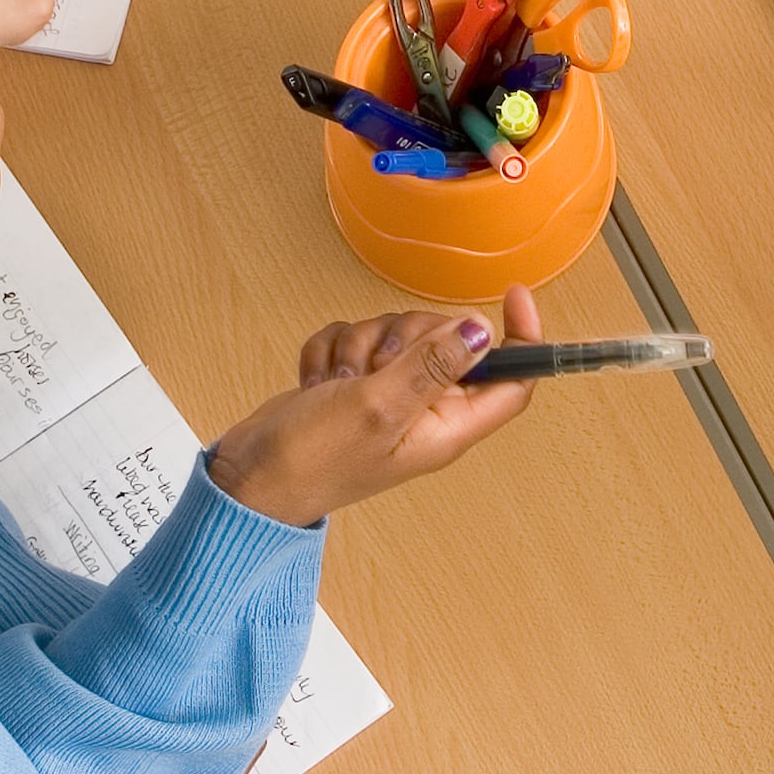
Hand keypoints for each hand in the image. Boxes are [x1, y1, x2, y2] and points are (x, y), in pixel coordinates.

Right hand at [204, 284, 545, 525]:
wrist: (250, 478)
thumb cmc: (313, 461)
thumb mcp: (378, 406)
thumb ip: (431, 364)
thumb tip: (482, 330)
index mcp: (447, 426)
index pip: (511, 380)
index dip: (523, 338)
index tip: (513, 295)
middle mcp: (425, 409)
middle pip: (448, 339)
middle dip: (405, 335)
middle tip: (376, 366)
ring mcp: (389, 393)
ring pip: (397, 332)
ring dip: (361, 343)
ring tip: (339, 381)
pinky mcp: (354, 380)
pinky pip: (356, 336)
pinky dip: (332, 349)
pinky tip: (319, 379)